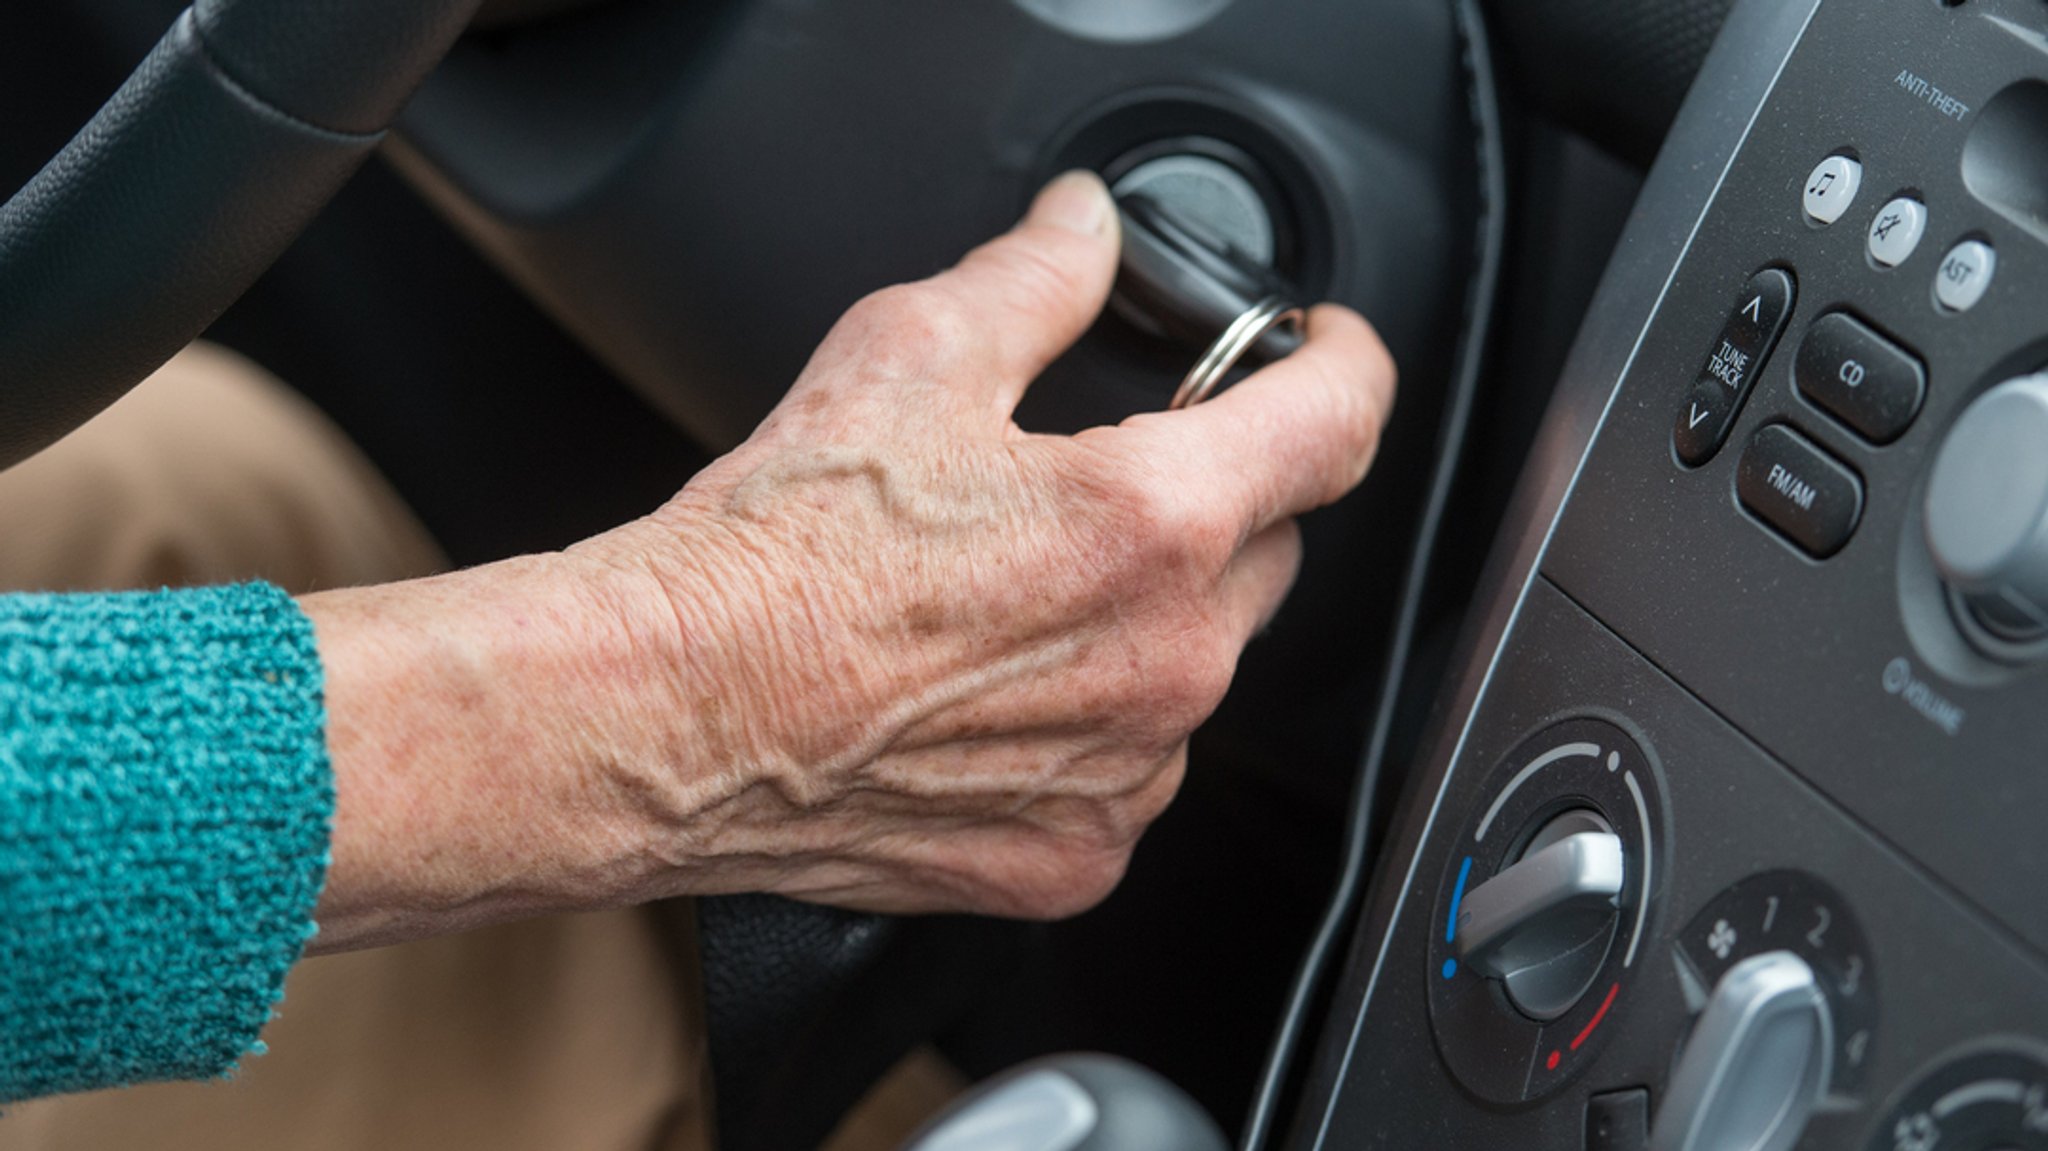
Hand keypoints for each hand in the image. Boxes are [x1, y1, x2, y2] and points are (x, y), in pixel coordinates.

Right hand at [304, 172, 1393, 948]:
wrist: (667, 716)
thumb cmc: (771, 558)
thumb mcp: (908, 357)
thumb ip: (1036, 278)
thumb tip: (1086, 229)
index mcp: (1149, 520)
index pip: (1335, 424)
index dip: (1342, 364)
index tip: (1322, 354)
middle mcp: (1166, 659)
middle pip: (1267, 550)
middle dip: (1210, 502)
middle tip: (1086, 486)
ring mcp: (1127, 774)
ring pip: (1199, 667)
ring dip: (1147, 623)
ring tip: (1007, 603)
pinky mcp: (1076, 853)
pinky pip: (1133, 772)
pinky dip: (1092, 729)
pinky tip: (988, 697)